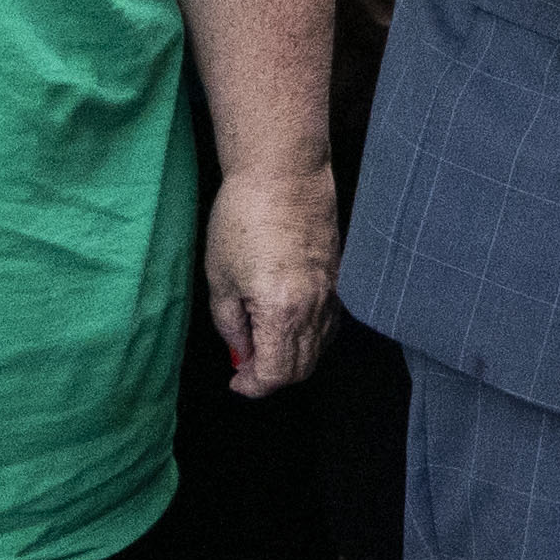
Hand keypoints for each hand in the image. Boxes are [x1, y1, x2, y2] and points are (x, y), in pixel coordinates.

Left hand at [206, 154, 341, 396]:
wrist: (282, 172)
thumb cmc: (244, 217)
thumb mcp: (221, 278)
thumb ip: (230, 325)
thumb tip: (240, 354)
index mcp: (282, 312)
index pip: (276, 374)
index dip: (253, 386)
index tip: (236, 382)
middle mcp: (315, 307)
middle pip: (302, 368)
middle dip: (272, 378)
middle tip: (245, 368)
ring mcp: (332, 292)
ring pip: (320, 349)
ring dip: (292, 359)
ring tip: (262, 345)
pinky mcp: (338, 277)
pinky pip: (329, 324)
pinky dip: (310, 337)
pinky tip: (287, 325)